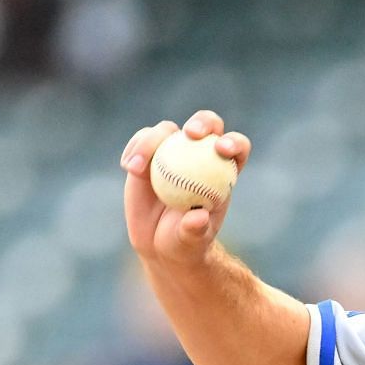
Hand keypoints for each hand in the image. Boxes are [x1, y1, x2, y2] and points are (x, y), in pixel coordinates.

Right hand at [119, 109, 250, 266]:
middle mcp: (201, 154)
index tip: (222, 149)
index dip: (234, 143)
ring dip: (152, 142)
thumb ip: (195, 230)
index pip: (237, 148)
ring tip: (135, 169)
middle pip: (207, 124)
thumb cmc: (184, 242)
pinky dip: (134, 149)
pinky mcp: (149, 153)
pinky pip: (141, 141)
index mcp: (224, 171)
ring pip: (167, 130)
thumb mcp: (190, 241)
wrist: (159, 243)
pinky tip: (127, 167)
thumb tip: (197, 217)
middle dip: (202, 122)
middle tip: (190, 134)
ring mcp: (174, 151)